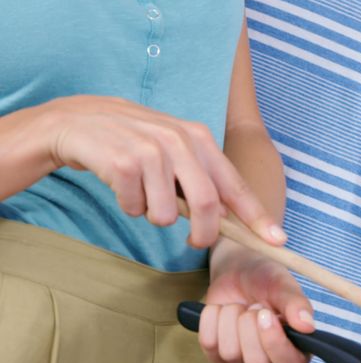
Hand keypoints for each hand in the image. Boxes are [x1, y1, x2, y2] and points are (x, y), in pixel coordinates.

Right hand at [42, 95, 285, 247]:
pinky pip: (134, 208)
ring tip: (142, 193)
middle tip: (194, 242)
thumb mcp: (175, 150)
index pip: (235, 184)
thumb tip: (228, 216)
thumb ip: (202, 177)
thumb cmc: (134, 141)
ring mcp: (151, 151)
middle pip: (207, 205)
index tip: (278, 240)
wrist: (80, 120)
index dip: (257, 216)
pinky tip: (121, 185)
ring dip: (153, 216)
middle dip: (203, 233)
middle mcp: (180, 141)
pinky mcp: (122, 163)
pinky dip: (129, 206)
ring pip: (165, 215)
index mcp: (199, 138)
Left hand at [199, 241, 314, 362]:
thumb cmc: (266, 278)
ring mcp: (242, 359)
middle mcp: (271, 359)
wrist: (238, 269)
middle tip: (254, 305)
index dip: (276, 344)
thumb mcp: (283, 285)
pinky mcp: (217, 355)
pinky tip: (222, 309)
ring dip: (231, 320)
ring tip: (240, 305)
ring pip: (230, 353)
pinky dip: (212, 320)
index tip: (266, 315)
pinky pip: (209, 344)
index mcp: (296, 346)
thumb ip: (296, 304)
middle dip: (249, 327)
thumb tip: (307, 326)